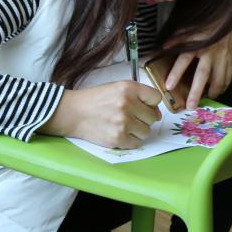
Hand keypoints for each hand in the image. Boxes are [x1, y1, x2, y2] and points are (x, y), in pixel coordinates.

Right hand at [40, 81, 161, 148]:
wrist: (73, 112)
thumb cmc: (97, 100)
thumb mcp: (118, 88)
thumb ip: (139, 96)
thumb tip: (158, 114)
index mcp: (129, 88)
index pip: (156, 98)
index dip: (151, 104)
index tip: (143, 106)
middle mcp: (128, 104)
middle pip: (153, 117)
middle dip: (143, 119)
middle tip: (129, 117)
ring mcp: (123, 122)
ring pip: (146, 131)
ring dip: (137, 130)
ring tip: (123, 125)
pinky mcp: (117, 138)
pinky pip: (136, 143)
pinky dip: (130, 140)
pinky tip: (118, 133)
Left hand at [165, 20, 231, 107]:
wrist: (231, 19)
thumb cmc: (207, 25)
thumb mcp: (190, 28)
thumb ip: (177, 39)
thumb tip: (163, 47)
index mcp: (197, 44)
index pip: (184, 60)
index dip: (176, 73)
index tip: (169, 86)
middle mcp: (210, 52)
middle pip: (202, 75)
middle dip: (196, 92)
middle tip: (190, 106)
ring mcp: (223, 57)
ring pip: (219, 79)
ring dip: (213, 92)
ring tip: (207, 100)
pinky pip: (229, 77)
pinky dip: (224, 86)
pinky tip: (218, 92)